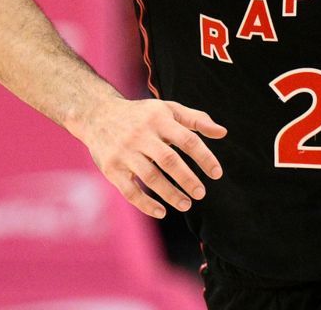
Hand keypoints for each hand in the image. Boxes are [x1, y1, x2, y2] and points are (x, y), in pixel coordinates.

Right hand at [75, 97, 227, 218]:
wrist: (97, 114)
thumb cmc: (142, 114)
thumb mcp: (168, 109)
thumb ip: (196, 119)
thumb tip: (223, 133)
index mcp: (159, 119)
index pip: (187, 140)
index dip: (204, 157)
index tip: (216, 174)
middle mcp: (141, 134)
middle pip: (169, 160)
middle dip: (187, 179)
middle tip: (201, 194)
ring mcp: (124, 152)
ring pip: (150, 177)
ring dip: (170, 194)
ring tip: (186, 204)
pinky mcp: (111, 168)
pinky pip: (129, 190)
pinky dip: (145, 204)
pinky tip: (161, 212)